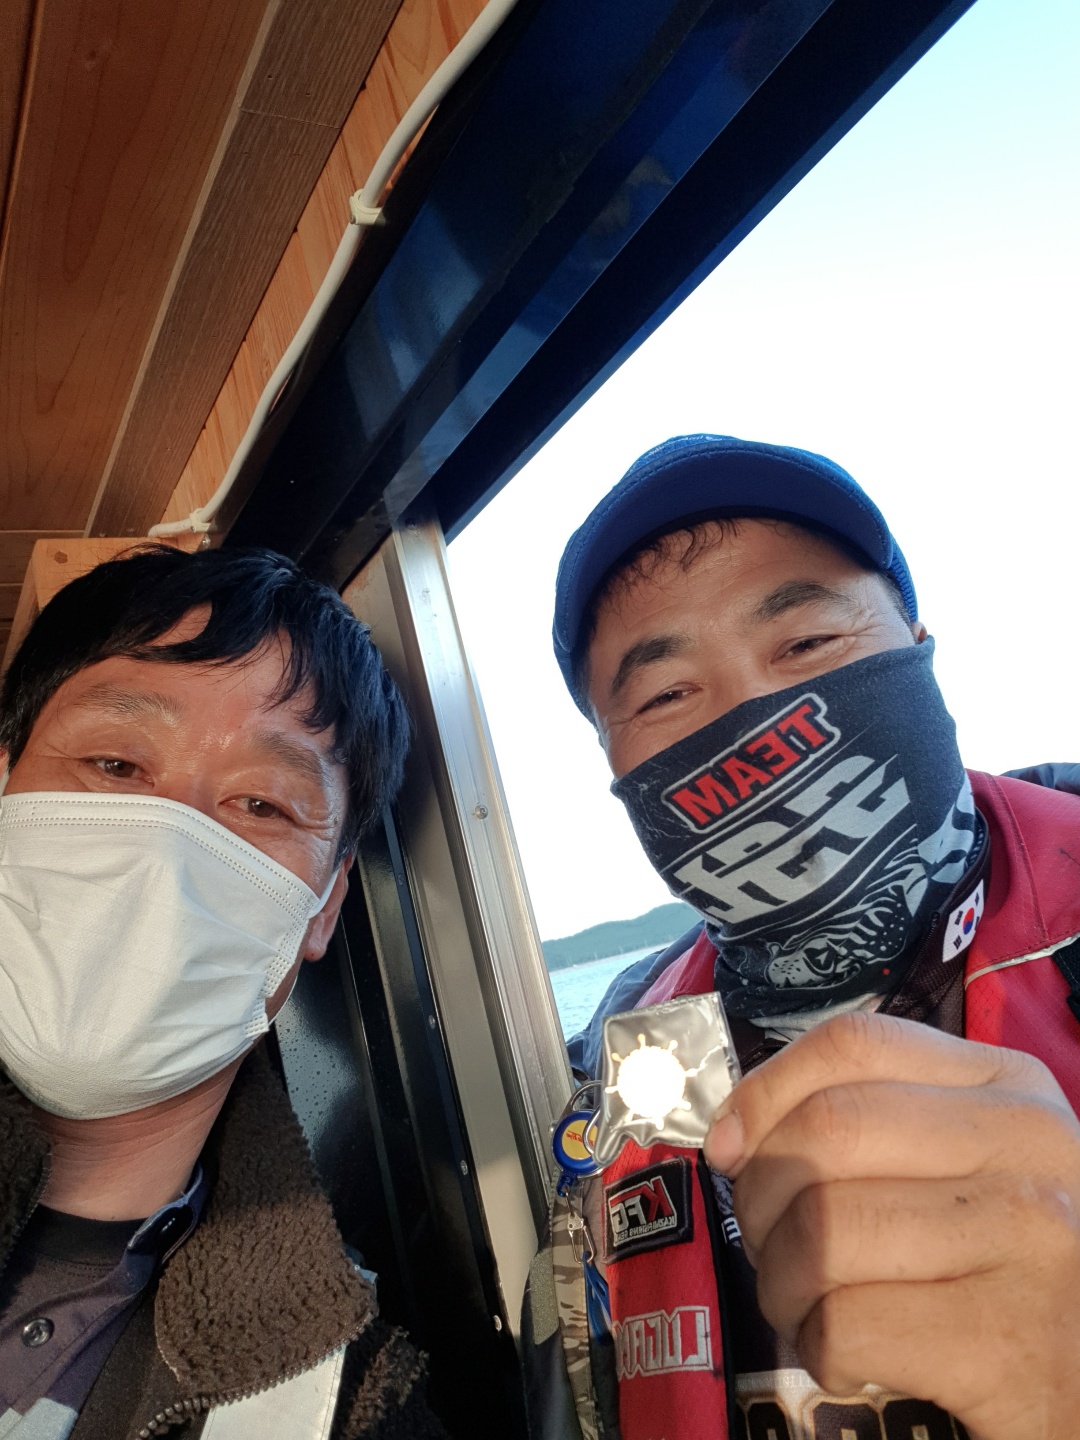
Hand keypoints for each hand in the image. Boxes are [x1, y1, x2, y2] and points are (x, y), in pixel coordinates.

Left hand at [703, 1011, 1079, 1439]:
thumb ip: (871, 1122)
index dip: (765, 1090)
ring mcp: (1030, 1240)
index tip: (729, 1146)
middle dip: (761, 1197)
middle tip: (766, 1243)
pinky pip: (848, 1325)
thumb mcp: (966, 1163)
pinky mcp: (1009, 1342)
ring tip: (802, 1305)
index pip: (854, 1043)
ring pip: (823, 1231)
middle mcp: (1031, 1144)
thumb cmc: (1006, 1263)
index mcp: (1010, 1084)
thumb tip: (732, 1135)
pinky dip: (816, 1347)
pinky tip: (843, 1353)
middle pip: (827, 1132)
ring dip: (781, 1283)